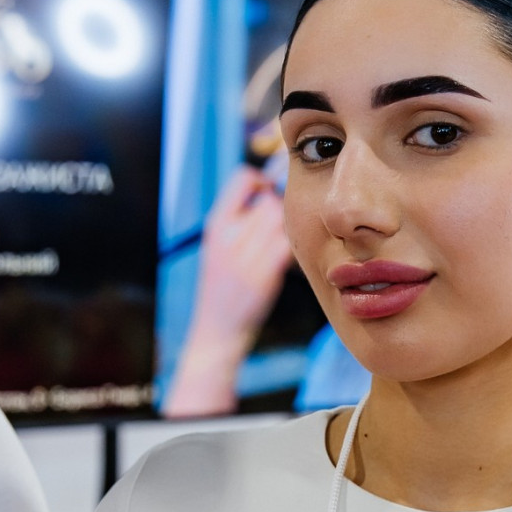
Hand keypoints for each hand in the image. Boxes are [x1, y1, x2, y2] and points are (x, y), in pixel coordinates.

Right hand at [163, 166, 293, 416]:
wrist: (217, 332)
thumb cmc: (223, 288)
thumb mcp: (220, 248)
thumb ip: (240, 221)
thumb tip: (270, 191)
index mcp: (216, 226)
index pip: (243, 179)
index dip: (262, 180)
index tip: (268, 193)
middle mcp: (229, 238)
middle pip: (271, 202)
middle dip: (283, 211)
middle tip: (283, 228)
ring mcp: (246, 257)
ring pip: (284, 223)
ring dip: (291, 230)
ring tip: (284, 245)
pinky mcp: (264, 277)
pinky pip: (289, 246)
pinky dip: (295, 248)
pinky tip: (291, 260)